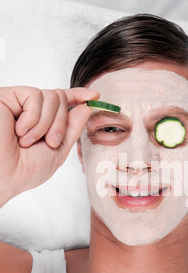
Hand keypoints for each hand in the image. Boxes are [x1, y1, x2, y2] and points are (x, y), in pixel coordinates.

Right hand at [0, 86, 98, 204]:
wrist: (4, 177)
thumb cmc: (25, 170)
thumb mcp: (58, 150)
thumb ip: (71, 128)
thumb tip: (85, 107)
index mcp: (40, 121)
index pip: (60, 101)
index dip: (77, 96)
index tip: (94, 96)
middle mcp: (28, 110)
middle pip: (60, 98)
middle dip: (61, 123)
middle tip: (49, 143)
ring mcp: (17, 102)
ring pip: (51, 96)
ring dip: (47, 124)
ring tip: (28, 142)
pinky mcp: (7, 96)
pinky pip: (34, 96)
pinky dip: (33, 118)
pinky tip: (19, 132)